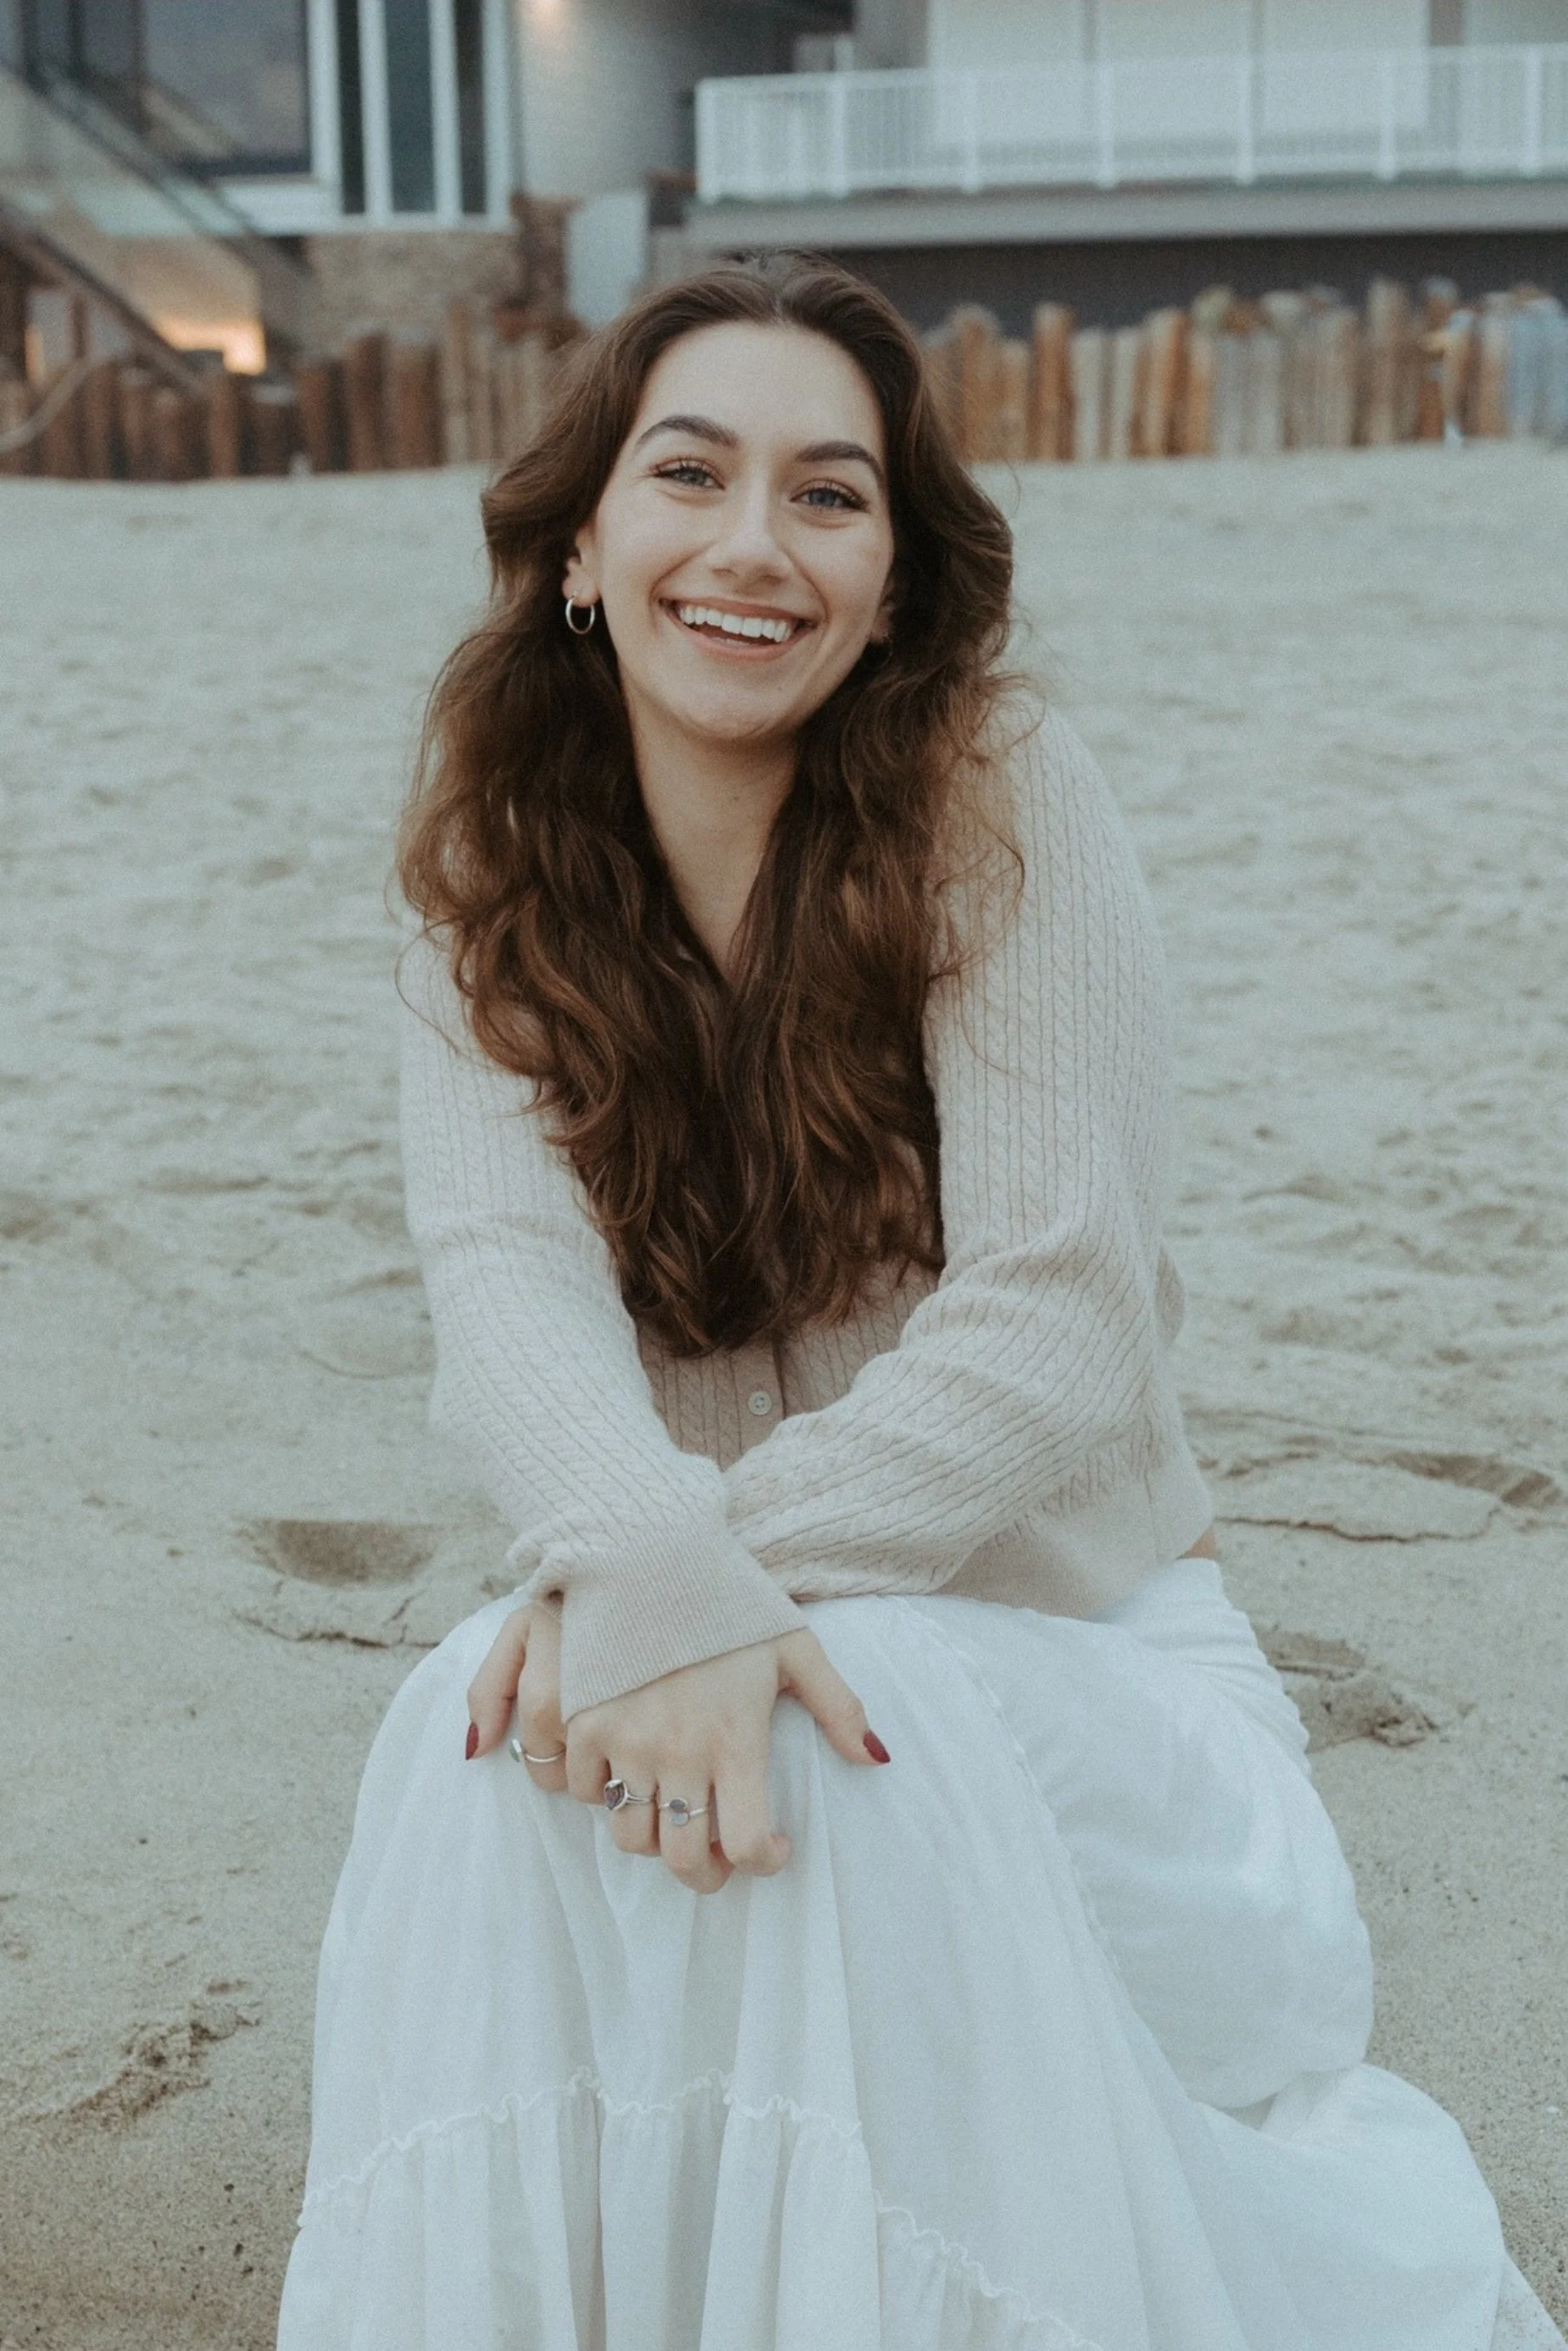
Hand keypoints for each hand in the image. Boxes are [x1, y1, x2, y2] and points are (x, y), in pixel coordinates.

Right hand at [467, 1606, 888, 1893]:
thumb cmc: (729, 1601)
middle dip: (704, 1873)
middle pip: (682, 1858)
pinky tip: (628, 1771)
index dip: (762, 1862)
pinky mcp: (585, 1722)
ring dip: (654, 1838)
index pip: (744, 1846)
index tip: (771, 1846)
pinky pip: (583, 1791)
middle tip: (716, 1854)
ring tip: (673, 1813)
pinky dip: (604, 1795)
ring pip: (630, 1835)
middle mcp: (679, 1752)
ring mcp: (626, 1741)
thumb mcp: (795, 1647)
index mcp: (735, 1740)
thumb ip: (839, 1707)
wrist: (650, 1551)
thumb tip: (877, 1759)